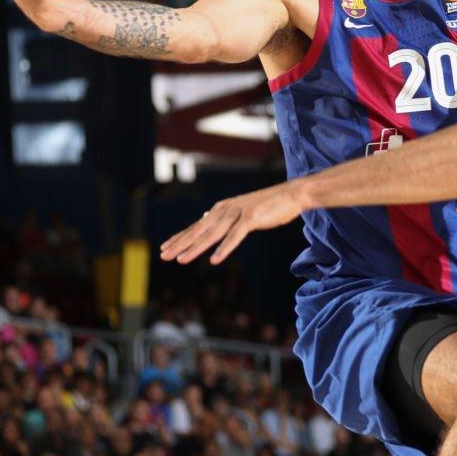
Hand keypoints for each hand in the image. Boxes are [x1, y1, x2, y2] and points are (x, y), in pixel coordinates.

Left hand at [159, 185, 307, 264]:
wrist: (293, 195)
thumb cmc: (269, 205)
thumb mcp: (242, 210)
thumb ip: (224, 215)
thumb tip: (207, 215)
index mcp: (222, 209)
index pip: (197, 226)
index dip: (180, 237)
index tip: (165, 247)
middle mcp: (226, 209)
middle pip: (200, 230)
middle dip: (180, 243)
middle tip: (164, 255)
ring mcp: (238, 213)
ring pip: (213, 234)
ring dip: (196, 248)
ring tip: (181, 260)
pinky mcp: (252, 218)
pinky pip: (235, 236)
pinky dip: (224, 248)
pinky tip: (215, 260)